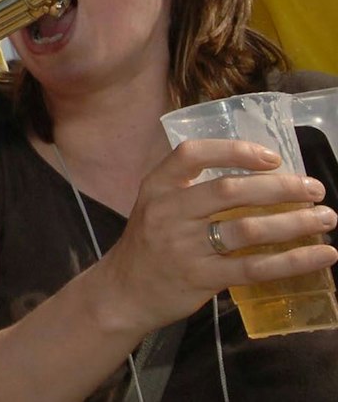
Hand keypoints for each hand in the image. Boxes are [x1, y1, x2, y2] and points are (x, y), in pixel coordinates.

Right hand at [95, 138, 337, 333]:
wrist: (124, 292)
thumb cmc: (151, 244)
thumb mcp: (158, 206)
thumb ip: (195, 191)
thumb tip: (262, 179)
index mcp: (157, 187)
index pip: (192, 154)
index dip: (235, 151)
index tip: (273, 157)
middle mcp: (168, 212)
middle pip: (230, 191)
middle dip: (280, 187)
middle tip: (314, 189)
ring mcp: (183, 246)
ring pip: (247, 229)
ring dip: (294, 222)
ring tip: (325, 218)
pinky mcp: (201, 278)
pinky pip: (255, 267)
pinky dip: (294, 260)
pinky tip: (321, 255)